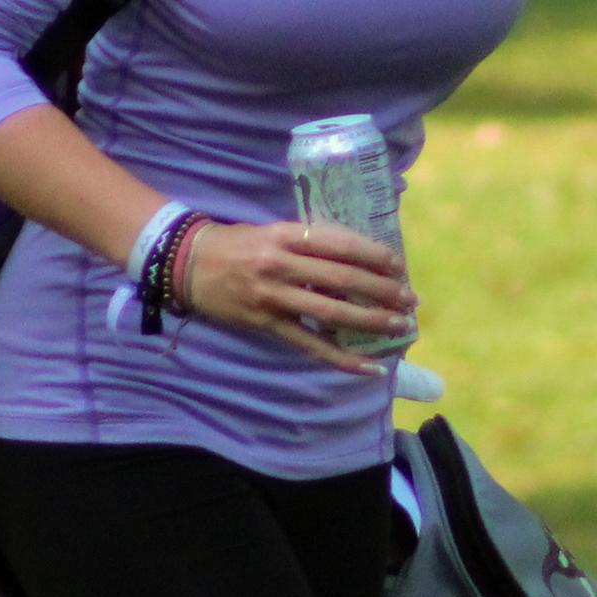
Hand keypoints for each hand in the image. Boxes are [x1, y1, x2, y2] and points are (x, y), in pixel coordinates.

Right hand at [182, 220, 415, 375]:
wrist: (187, 263)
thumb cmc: (236, 243)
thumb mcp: (273, 231)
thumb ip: (308, 241)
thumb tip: (354, 256)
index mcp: (286, 235)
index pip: (339, 243)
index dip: (373, 255)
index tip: (398, 266)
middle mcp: (281, 264)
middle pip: (342, 278)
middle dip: (381, 290)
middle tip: (409, 300)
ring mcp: (273, 296)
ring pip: (331, 312)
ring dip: (370, 320)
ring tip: (399, 327)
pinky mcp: (266, 324)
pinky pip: (310, 344)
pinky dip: (341, 357)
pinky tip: (367, 366)